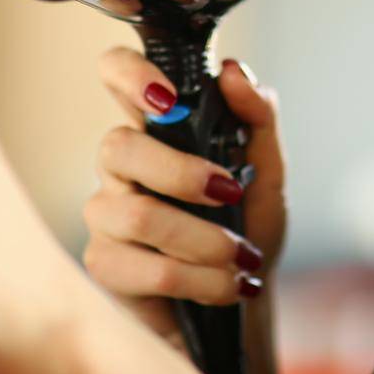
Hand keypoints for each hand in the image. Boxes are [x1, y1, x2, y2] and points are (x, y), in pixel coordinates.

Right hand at [83, 49, 287, 349]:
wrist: (244, 301)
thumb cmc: (246, 226)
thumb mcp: (267, 170)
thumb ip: (256, 118)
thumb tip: (235, 73)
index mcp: (156, 128)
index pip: (115, 74)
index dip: (129, 73)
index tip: (168, 96)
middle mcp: (120, 166)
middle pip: (117, 146)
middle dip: (181, 173)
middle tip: (229, 193)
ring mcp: (106, 216)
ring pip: (138, 216)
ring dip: (205, 241)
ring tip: (241, 258)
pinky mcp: (106, 266)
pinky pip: (150, 269)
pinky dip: (203, 280)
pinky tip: (227, 286)